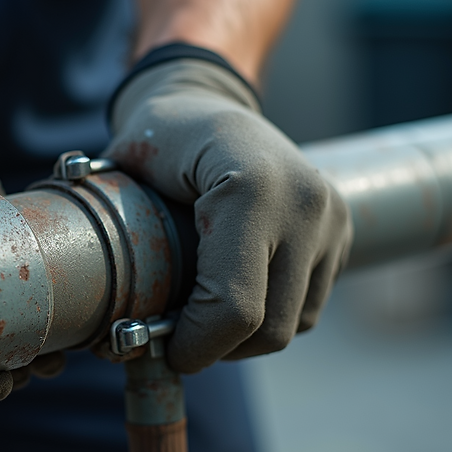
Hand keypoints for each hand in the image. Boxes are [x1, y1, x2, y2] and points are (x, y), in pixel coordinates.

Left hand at [104, 57, 352, 373]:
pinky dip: (273, 314)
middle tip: (181, 343)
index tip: (166, 351)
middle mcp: (304, 202)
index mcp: (251, 187)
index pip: (232, 307)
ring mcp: (330, 216)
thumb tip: (109, 331)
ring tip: (206, 317)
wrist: (207, 101)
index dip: (195, 346)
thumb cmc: (159, 139)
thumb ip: (116, 240)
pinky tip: (239, 293)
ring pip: (293, 324)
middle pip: (269, 328)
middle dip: (219, 348)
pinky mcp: (342, 229)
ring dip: (248, 336)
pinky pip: (309, 305)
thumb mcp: (124, 173)